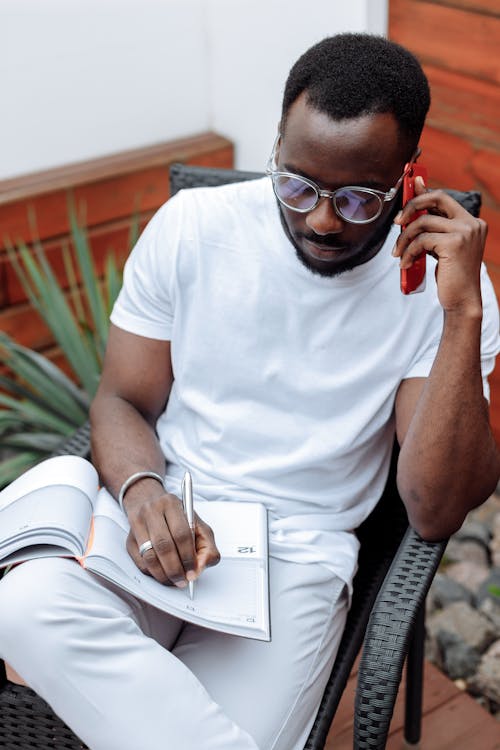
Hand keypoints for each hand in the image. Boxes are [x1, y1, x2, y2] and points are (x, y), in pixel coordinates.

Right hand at [124, 487, 219, 586]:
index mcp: (172, 504)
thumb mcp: (197, 524)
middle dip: (176, 568)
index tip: (193, 571)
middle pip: (164, 546)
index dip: (188, 556)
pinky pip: (140, 562)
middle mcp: (152, 511)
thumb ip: (206, 545)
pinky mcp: (128, 540)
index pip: (181, 533)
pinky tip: (163, 574)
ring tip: (174, 580)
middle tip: (183, 580)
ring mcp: (137, 525)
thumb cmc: (176, 516)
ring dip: (164, 574)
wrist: (147, 502)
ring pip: (150, 556)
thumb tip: (199, 568)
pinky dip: (153, 573)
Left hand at [393, 177, 486, 314]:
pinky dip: (408, 252)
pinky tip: (405, 264)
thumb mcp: (441, 247)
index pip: (443, 198)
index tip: (410, 185)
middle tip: (397, 222)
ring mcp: (465, 232)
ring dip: (404, 239)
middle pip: (436, 199)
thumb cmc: (451, 275)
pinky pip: (421, 241)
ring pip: (422, 223)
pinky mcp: (455, 244)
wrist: (462, 300)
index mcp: (471, 222)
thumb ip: (433, 228)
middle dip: (411, 206)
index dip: (424, 191)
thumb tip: (416, 212)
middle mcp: (471, 223)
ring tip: (398, 254)